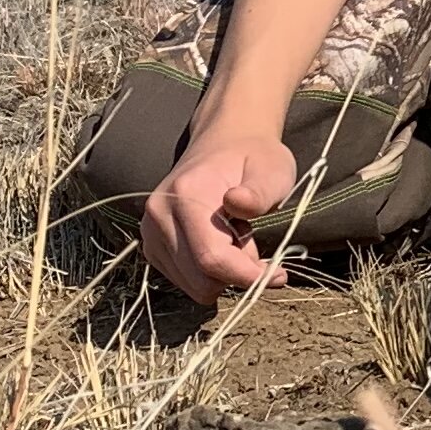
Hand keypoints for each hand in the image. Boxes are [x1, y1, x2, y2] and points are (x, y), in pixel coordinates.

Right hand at [140, 127, 294, 297]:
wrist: (223, 143)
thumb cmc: (254, 158)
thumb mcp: (272, 170)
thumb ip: (259, 192)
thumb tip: (238, 203)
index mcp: (186, 193)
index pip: (212, 258)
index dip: (248, 276)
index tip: (279, 274)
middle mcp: (159, 214)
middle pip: (201, 280)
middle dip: (237, 273)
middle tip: (254, 245)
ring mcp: (151, 232)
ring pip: (194, 286)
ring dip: (223, 274)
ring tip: (235, 239)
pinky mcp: (152, 246)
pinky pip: (186, 281)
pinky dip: (209, 273)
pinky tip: (219, 243)